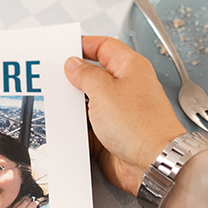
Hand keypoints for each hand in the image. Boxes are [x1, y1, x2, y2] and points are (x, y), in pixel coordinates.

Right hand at [64, 36, 186, 197]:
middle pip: (94, 75)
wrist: (153, 162)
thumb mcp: (104, 91)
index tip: (63, 49)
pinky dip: (76, 127)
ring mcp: (119, 112)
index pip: (104, 47)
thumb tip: (73, 65)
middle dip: (74, 78)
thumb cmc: (141, 126)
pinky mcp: (111, 133)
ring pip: (88, 102)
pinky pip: (88, 126)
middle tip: (54, 78)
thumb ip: (85, 75)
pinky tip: (67, 127)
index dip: (83, 45)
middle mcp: (126, 88)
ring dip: (73, 105)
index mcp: (130, 68)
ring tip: (58, 104)